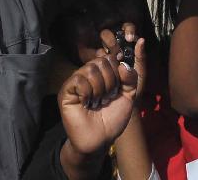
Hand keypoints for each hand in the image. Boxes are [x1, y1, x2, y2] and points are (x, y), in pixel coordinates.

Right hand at [58, 29, 145, 156]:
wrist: (100, 139)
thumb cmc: (113, 119)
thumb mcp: (129, 96)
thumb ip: (131, 77)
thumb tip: (123, 64)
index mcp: (103, 73)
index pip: (111, 57)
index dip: (117, 70)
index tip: (118, 87)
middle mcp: (90, 73)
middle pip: (102, 61)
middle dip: (110, 82)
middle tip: (107, 97)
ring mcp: (77, 80)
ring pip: (91, 69)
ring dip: (99, 90)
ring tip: (98, 102)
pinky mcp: (66, 90)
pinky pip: (79, 79)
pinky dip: (87, 93)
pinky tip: (87, 104)